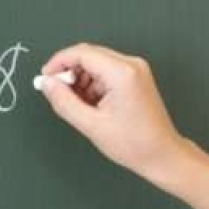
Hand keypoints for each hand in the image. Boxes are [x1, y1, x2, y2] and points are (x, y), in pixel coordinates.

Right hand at [39, 43, 200, 185]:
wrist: (162, 155)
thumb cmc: (135, 144)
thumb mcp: (91, 124)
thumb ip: (63, 101)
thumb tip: (46, 84)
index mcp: (122, 73)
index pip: (81, 53)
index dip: (58, 63)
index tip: (46, 77)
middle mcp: (131, 65)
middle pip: (88, 55)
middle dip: (69, 73)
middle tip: (58, 94)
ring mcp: (135, 70)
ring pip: (96, 63)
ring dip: (81, 80)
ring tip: (80, 105)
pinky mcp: (135, 77)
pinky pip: (106, 71)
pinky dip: (93, 84)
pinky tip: (92, 105)